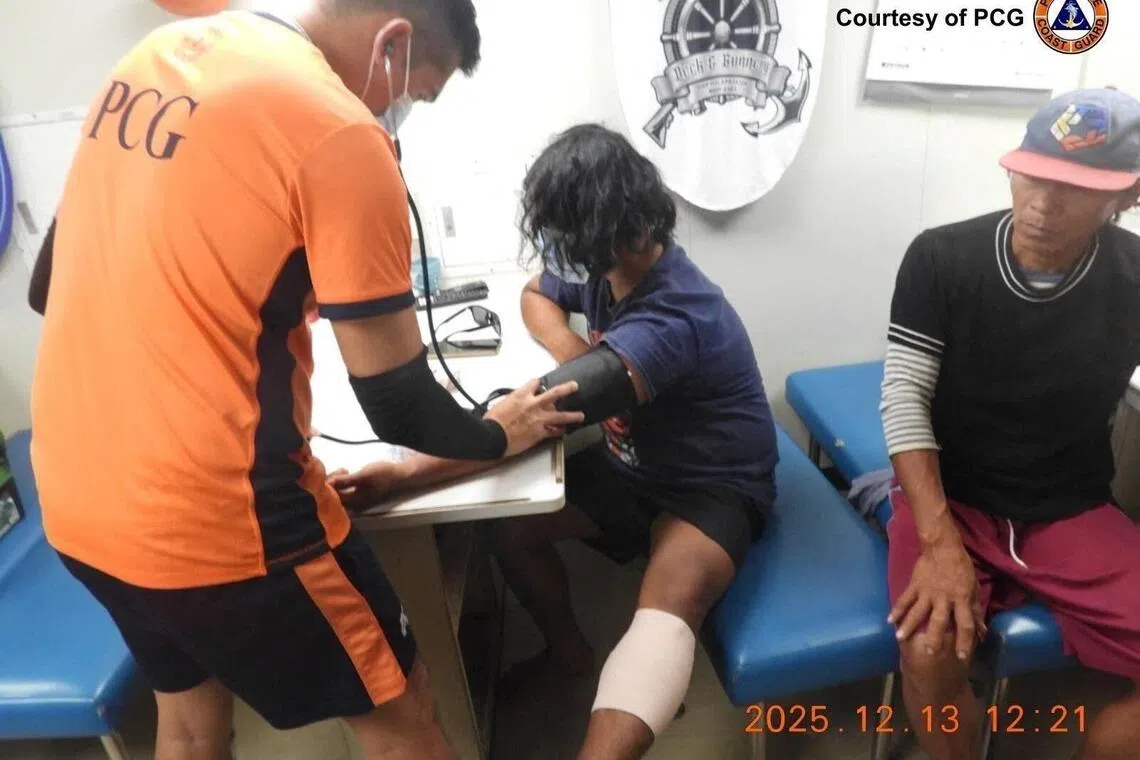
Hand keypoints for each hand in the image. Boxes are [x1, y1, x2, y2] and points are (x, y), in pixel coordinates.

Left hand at [327, 462, 405, 512]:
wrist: (400, 475)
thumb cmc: (383, 475)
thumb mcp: (364, 476)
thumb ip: (346, 481)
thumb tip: (328, 483)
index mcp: (354, 503)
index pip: (332, 498)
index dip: (326, 486)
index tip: (329, 473)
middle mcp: (353, 505)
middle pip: (333, 496)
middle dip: (331, 482)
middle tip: (340, 470)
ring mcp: (356, 500)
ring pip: (338, 492)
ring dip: (336, 481)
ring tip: (343, 470)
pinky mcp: (359, 494)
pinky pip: (344, 490)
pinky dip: (341, 482)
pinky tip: (345, 472)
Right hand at [484, 379, 584, 457]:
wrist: (492, 436)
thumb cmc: (492, 422)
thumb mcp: (500, 404)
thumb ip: (511, 402)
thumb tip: (514, 403)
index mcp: (521, 395)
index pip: (535, 383)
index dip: (539, 383)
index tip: (541, 384)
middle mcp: (533, 405)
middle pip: (555, 393)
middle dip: (566, 389)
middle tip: (574, 386)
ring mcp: (539, 419)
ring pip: (561, 415)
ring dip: (572, 415)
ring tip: (580, 415)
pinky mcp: (539, 433)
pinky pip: (554, 432)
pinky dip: (559, 431)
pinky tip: (564, 431)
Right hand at [889, 541, 986, 660]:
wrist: (943, 547)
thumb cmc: (962, 569)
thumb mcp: (973, 589)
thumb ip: (975, 610)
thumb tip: (981, 631)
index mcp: (961, 599)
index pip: (965, 623)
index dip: (965, 641)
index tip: (962, 656)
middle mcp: (944, 598)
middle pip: (939, 620)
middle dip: (934, 637)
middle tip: (929, 652)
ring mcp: (927, 591)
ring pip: (917, 611)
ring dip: (909, 625)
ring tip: (900, 638)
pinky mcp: (915, 585)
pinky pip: (905, 599)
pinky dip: (897, 609)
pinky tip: (889, 620)